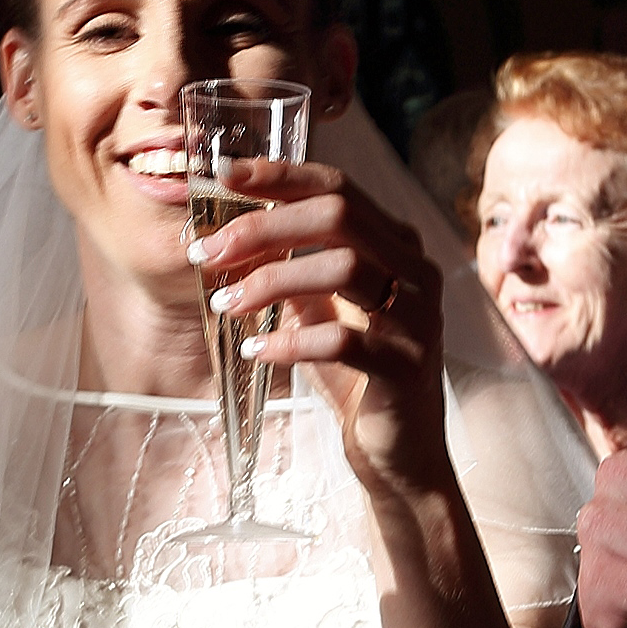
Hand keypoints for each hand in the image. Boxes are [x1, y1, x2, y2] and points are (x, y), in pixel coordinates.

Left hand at [197, 155, 454, 503]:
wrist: (402, 452)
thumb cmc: (357, 375)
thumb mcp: (320, 311)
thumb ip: (291, 268)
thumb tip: (226, 237)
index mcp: (395, 244)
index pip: (337, 186)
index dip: (279, 175)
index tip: (223, 176)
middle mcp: (415, 269)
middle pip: (339, 215)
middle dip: (263, 226)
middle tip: (209, 251)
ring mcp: (418, 316)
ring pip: (345, 268)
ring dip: (272, 280)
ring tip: (226, 303)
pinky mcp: (407, 365)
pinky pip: (343, 341)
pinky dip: (291, 341)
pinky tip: (257, 351)